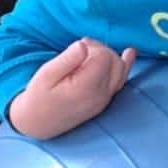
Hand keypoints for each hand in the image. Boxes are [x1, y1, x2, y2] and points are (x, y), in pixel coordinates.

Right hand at [9, 38, 135, 139]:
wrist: (37, 123)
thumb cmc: (38, 97)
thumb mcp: (46, 74)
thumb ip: (67, 59)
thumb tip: (84, 44)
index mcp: (87, 88)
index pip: (104, 56)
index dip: (93, 46)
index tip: (78, 48)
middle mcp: (101, 95)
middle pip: (115, 61)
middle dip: (101, 50)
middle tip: (81, 51)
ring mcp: (105, 99)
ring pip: (121, 69)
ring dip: (110, 56)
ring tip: (92, 53)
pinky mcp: (104, 101)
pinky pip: (121, 80)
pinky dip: (124, 65)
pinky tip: (129, 53)